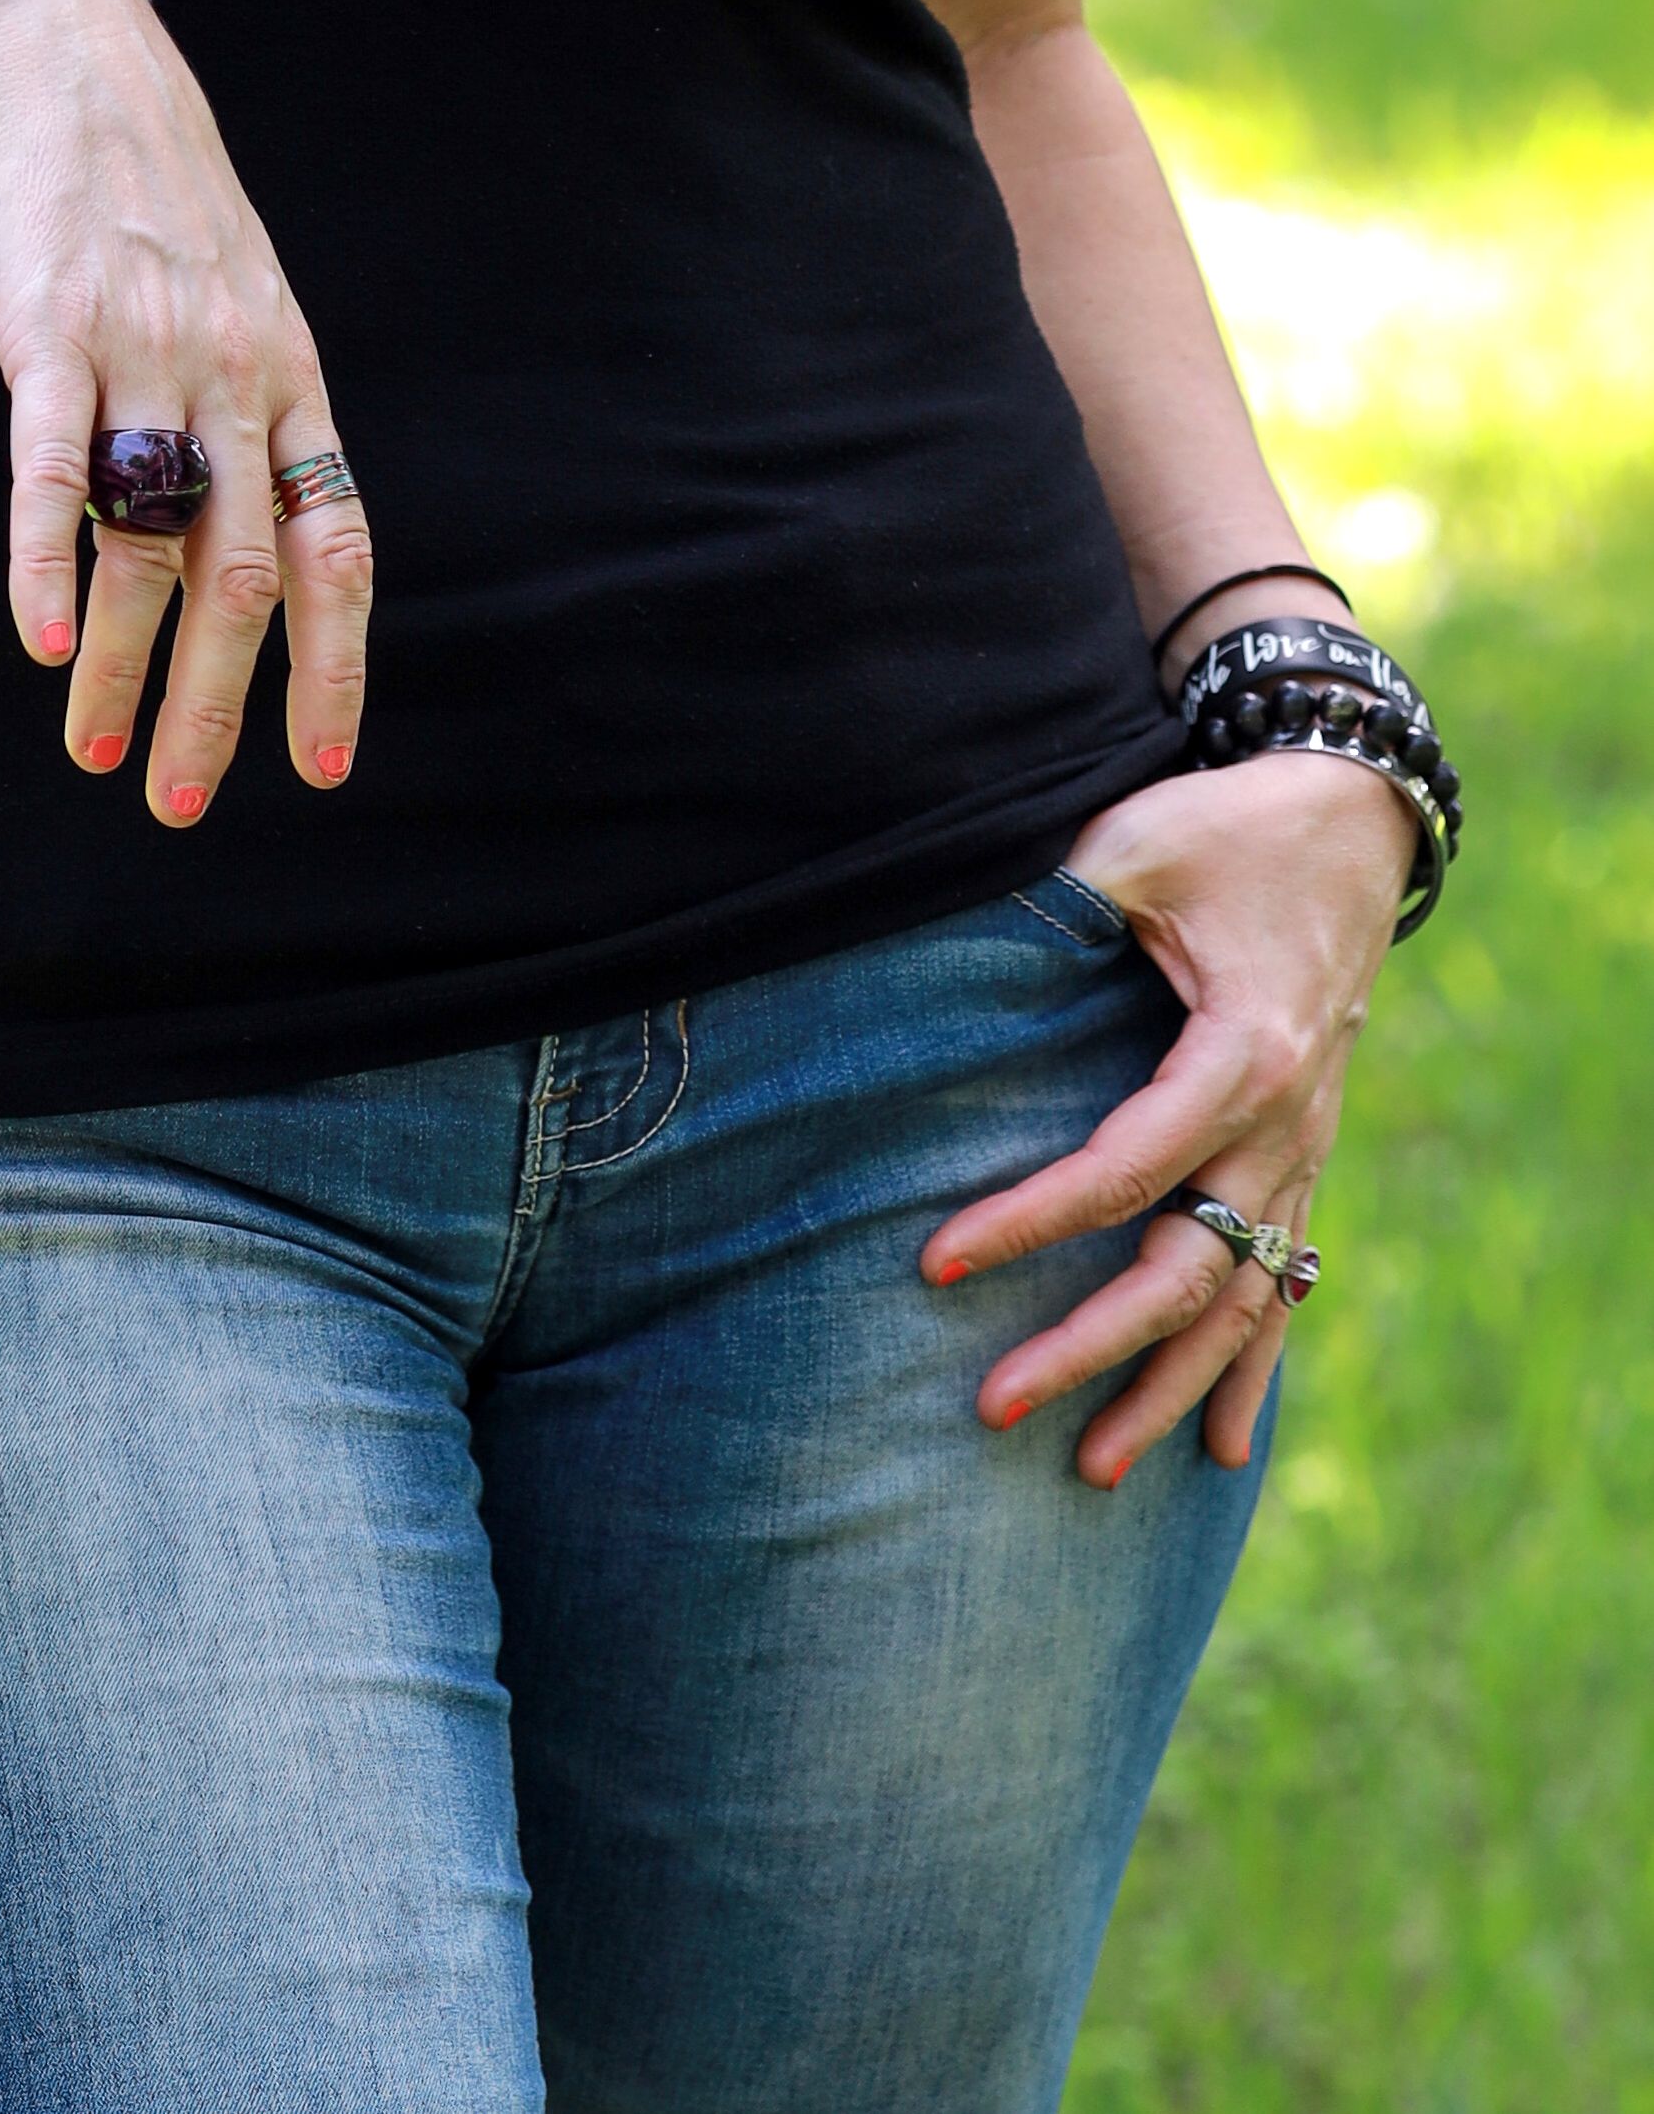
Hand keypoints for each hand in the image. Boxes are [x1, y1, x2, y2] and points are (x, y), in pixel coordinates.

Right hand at [0, 0, 369, 826]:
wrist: (66, 57)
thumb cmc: (146, 190)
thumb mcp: (229, 296)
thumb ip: (239, 411)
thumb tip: (238, 544)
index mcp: (287, 374)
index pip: (334, 545)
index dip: (334, 663)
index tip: (321, 767)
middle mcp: (231, 372)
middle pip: (243, 575)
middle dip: (220, 707)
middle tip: (185, 805)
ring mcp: (142, 349)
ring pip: (148, 543)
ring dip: (125, 669)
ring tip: (98, 753)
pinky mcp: (48, 327)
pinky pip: (52, 467)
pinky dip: (45, 563)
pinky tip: (40, 642)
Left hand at [923, 753, 1416, 1484]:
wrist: (1351, 819)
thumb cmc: (1227, 828)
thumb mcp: (1136, 843)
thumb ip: (1059, 896)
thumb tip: (946, 934)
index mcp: (1242, 1055)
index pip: (1122, 1169)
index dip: (1028, 1220)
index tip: (937, 1264)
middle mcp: (1285, 1125)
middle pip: (1187, 1271)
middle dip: (1093, 1349)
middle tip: (995, 1407)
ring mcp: (1303, 1152)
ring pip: (1241, 1304)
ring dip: (1169, 1390)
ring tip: (1090, 1470)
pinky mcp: (1302, 1157)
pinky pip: (1283, 1284)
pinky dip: (1250, 1369)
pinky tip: (1219, 1451)